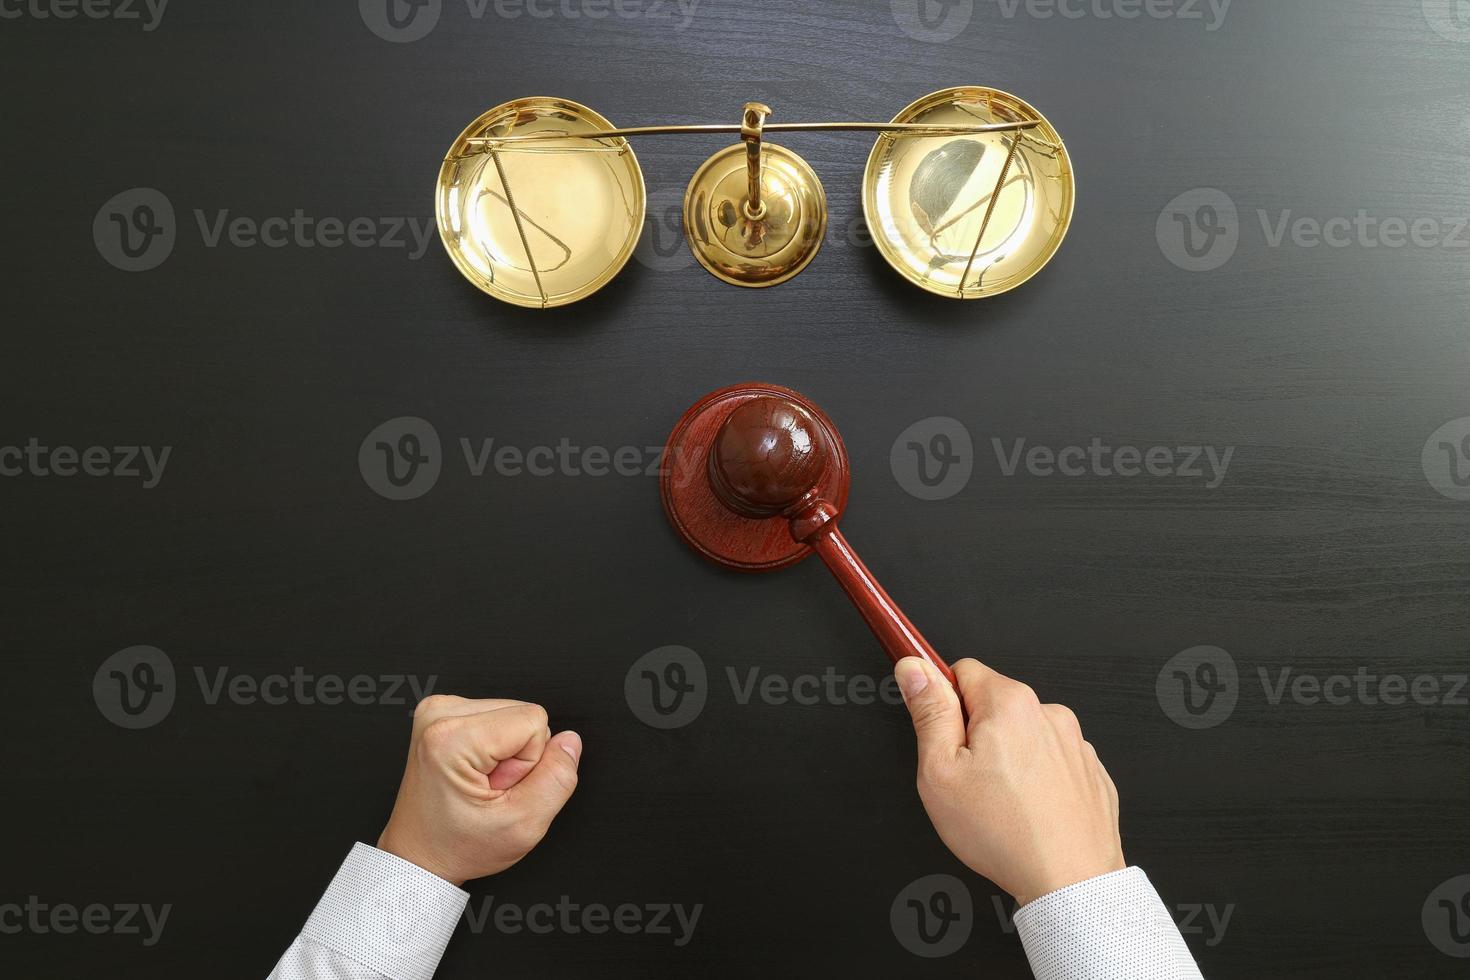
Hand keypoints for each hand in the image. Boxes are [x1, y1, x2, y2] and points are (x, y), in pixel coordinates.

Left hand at [377, 694, 581, 885]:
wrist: (420, 855)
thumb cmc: (457, 845)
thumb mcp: (522, 826)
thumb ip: (557, 779)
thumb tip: (571, 742)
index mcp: (451, 737)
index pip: (534, 721)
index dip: (529, 762)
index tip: (499, 789)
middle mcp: (439, 715)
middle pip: (522, 713)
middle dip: (517, 756)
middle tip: (489, 789)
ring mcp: (437, 711)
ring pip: (512, 714)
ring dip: (506, 753)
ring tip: (480, 783)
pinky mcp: (441, 714)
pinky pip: (496, 717)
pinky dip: (493, 747)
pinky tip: (473, 772)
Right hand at [894, 657, 1123, 905]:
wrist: (1070, 881)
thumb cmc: (1004, 833)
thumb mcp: (940, 771)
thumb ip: (928, 712)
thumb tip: (915, 669)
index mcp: (1009, 703)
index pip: (961, 671)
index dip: (942, 702)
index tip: (939, 730)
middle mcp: (1049, 713)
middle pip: (994, 705)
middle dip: (975, 734)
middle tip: (966, 781)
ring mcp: (1075, 744)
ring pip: (1024, 735)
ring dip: (1009, 757)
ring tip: (1001, 803)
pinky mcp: (1090, 772)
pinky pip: (1051, 762)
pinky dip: (1037, 779)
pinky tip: (1028, 811)